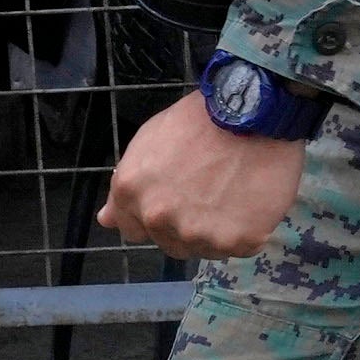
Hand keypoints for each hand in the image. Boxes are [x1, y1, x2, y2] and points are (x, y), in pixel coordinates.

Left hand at [96, 96, 309, 262]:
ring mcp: (199, 234)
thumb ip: (125, 187)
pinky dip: (247, 230)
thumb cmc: (199, 119)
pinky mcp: (238, 240)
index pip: (133, 230)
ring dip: (215, 231)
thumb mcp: (149, 141)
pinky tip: (251, 201)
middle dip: (184, 225)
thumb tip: (106, 220)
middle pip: (170, 243)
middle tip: (208, 195)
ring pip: (205, 249)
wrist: (253, 111)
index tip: (176, 198)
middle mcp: (159, 219)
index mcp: (131, 193)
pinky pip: (240, 247)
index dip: (156, 214)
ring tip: (232, 196)